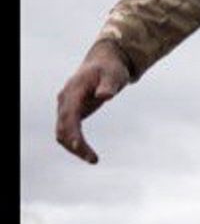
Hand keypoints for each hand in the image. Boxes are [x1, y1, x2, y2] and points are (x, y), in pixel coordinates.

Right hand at [55, 41, 131, 164]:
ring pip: (62, 131)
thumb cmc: (110, 69)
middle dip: (75, 145)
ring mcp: (66, 107)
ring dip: (73, 147)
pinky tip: (87, 153)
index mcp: (73, 90)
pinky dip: (75, 142)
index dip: (71, 131)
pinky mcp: (71, 112)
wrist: (104, 63)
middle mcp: (65, 100)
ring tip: (93, 159)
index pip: (69, 114)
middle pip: (63, 127)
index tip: (77, 145)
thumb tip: (104, 96)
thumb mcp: (114, 75)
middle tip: (93, 159)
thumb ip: (109, 85)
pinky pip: (68, 131)